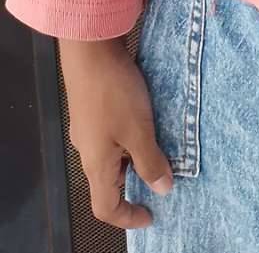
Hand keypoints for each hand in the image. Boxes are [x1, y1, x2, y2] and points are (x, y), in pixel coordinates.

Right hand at [59, 35, 173, 228]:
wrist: (90, 49)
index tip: (151, 214)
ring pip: (111, 156)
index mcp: (96, 164)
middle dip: (135, 183)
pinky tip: (145, 118)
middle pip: (108, 182)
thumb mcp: (139, 130)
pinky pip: (110, 135)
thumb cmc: (114, 93)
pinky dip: (129, 136)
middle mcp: (87, 151)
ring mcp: (87, 128)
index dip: (128, 218)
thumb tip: (162, 189)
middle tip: (162, 174)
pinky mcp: (91, 108)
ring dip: (134, 156)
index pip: (105, 208)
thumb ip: (151, 162)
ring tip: (159, 144)